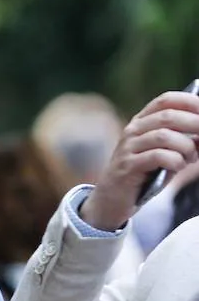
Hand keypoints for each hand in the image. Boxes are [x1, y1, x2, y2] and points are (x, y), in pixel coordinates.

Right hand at [80, 90, 198, 229]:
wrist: (111, 199)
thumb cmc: (144, 175)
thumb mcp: (166, 153)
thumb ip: (184, 141)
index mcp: (142, 122)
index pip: (166, 100)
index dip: (190, 102)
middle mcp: (132, 131)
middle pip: (168, 116)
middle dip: (194, 124)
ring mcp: (128, 148)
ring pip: (164, 136)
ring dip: (186, 146)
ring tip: (190, 157)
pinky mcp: (127, 166)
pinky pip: (157, 156)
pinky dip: (175, 160)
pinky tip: (178, 167)